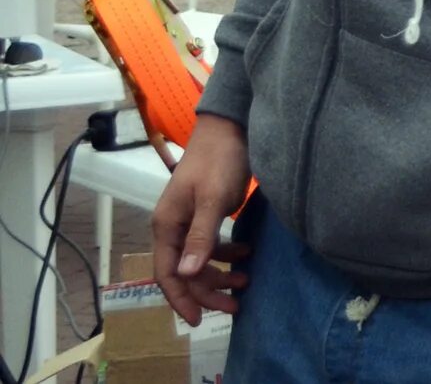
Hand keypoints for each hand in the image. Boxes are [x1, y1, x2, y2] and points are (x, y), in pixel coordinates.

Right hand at [154, 114, 252, 324]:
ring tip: (246, 281)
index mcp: (167, 225)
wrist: (231, 127)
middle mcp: (172, 226)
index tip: (198, 321)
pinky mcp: (205, 212)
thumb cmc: (221, 160)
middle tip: (236, 305)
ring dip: (219, 273)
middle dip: (207, 291)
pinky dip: (226, 252)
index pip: (166, 273)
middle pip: (184, 271)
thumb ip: (201, 236)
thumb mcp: (214, 199)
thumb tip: (187, 274)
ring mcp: (188, 219)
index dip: (181, 299)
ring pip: (198, 260)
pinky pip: (210, 243)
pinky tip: (246, 252)